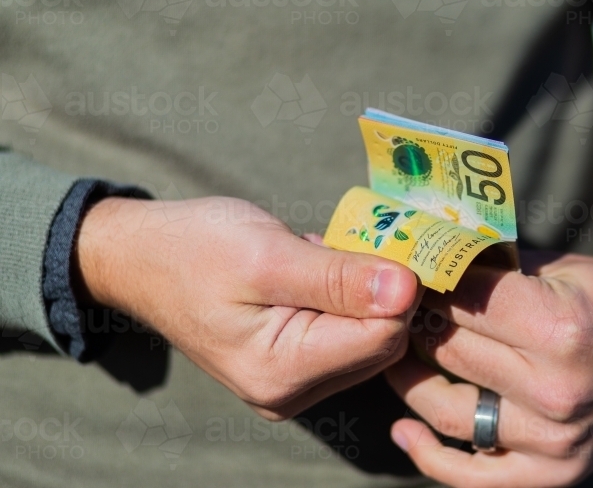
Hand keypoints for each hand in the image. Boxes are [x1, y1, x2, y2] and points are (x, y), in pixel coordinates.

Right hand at [76, 195, 418, 419]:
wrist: (141, 257)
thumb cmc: (195, 248)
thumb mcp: (269, 255)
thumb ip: (340, 277)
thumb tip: (407, 289)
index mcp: (281, 371)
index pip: (383, 336)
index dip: (397, 287)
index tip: (384, 242)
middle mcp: (290, 392)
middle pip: (382, 342)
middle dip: (381, 290)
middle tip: (349, 242)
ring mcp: (291, 385)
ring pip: (370, 338)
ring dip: (363, 292)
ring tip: (320, 257)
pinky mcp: (293, 368)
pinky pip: (347, 335)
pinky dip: (345, 299)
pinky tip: (316, 272)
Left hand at [386, 254, 592, 487]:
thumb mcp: (559, 267)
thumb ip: (494, 268)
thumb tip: (429, 258)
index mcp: (559, 329)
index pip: (462, 300)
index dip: (430, 278)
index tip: (409, 268)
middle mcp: (554, 391)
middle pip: (451, 350)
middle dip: (417, 319)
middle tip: (398, 302)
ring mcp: (553, 439)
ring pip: (449, 409)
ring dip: (411, 377)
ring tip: (395, 350)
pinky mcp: (554, 471)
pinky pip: (473, 474)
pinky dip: (430, 455)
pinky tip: (405, 428)